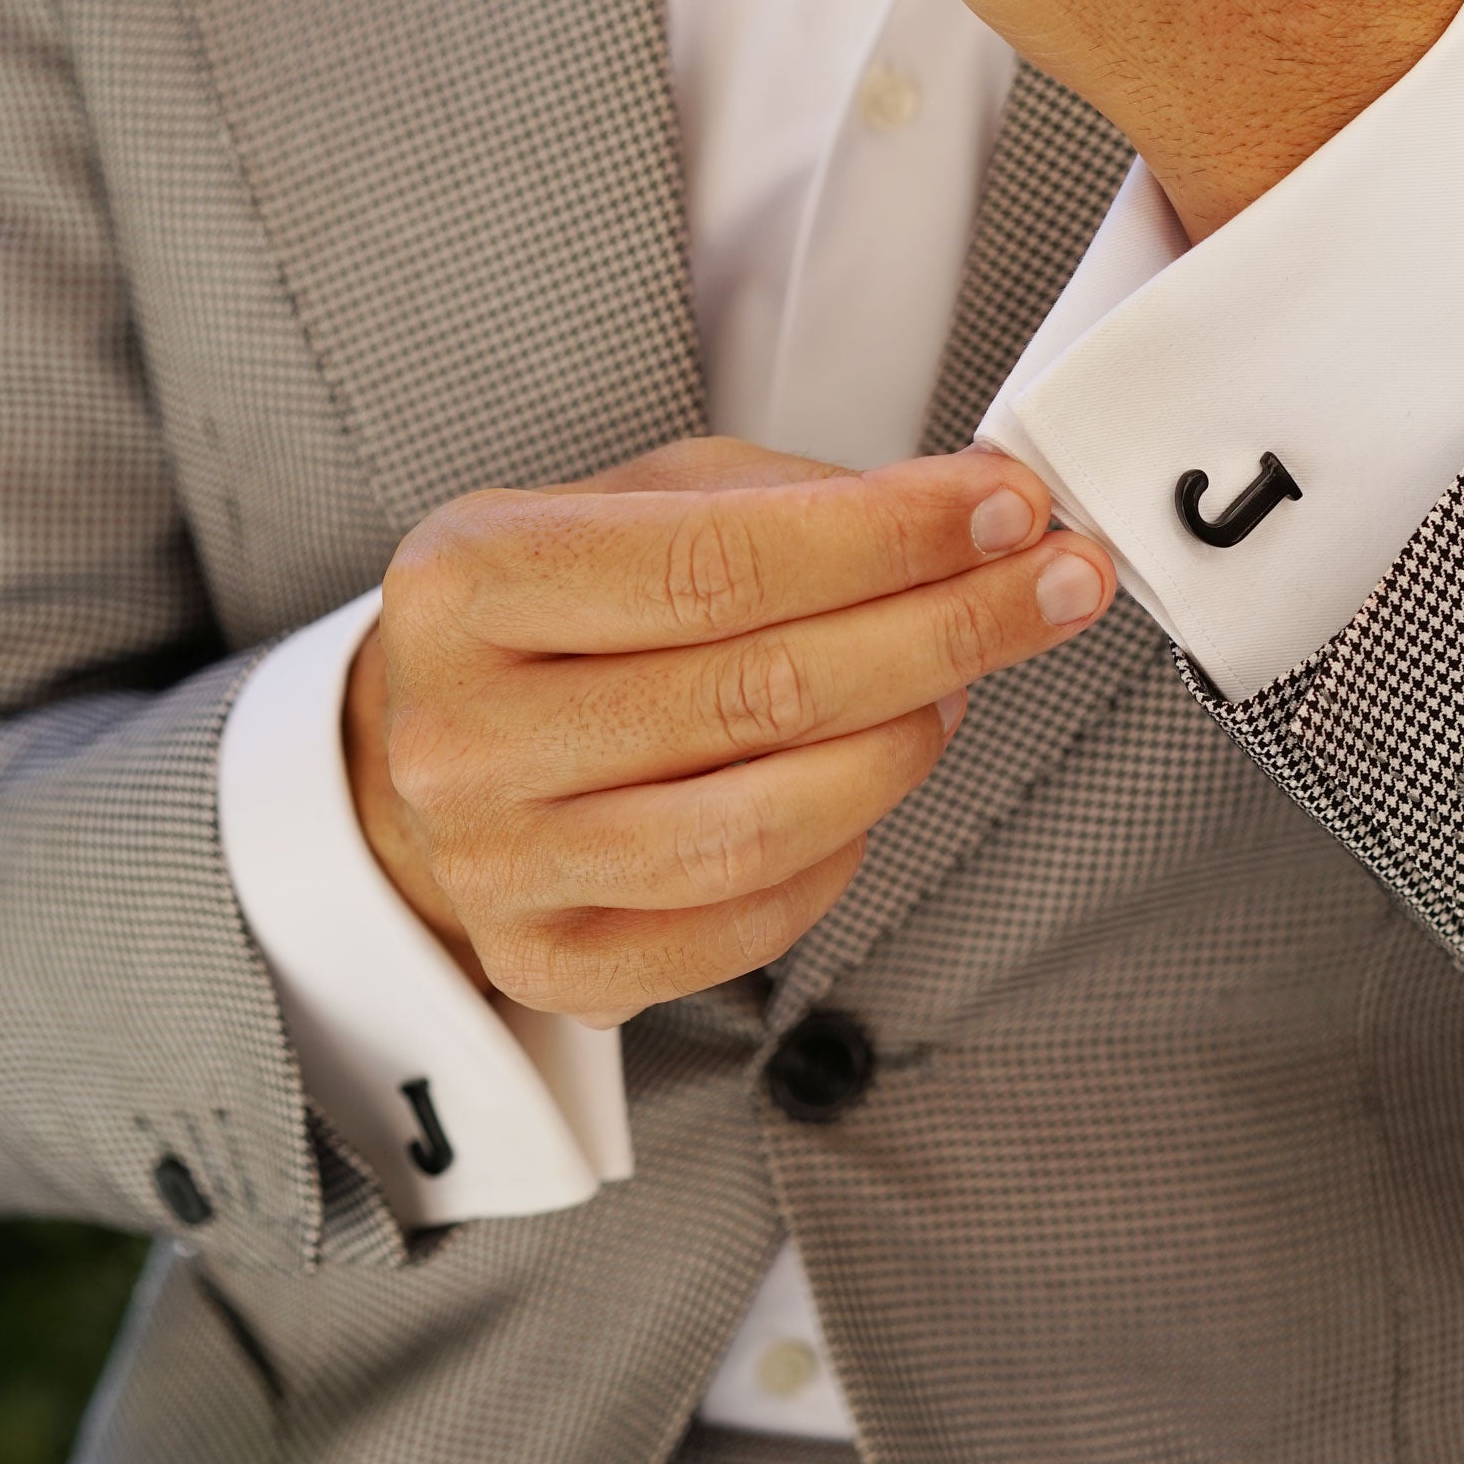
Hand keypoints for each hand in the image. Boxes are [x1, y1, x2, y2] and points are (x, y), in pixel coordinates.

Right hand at [343, 436, 1115, 1022]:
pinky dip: (842, 848)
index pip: (720, 562)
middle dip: (944, 628)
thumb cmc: (543, 619)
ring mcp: (503, 866)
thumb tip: (959, 511)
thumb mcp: (623, 505)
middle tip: (1050, 586)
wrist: (413, 755)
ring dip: (907, 743)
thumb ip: (781, 499)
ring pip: (767, 822)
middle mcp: (468, 734)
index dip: (888, 537)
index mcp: (469, 583)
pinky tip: (870, 780)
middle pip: (762, 691)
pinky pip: (750, 920)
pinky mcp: (554, 964)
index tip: (1004, 507)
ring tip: (960, 682)